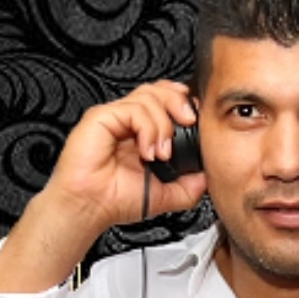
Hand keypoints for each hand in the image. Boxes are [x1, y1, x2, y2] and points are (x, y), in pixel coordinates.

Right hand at [0, 81, 206, 292]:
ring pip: (150, 96)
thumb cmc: (115, 200)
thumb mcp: (165, 195)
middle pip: (160, 89)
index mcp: (143, 133)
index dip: (185, 105)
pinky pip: (133, 108)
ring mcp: (115, 117)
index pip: (167, 101)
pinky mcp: (102, 117)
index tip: (197, 123)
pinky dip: (148, 129)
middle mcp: (129, 122)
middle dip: (181, 103)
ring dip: (164, 125)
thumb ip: (190, 186)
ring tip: (161, 153)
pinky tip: (146, 151)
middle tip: (188, 124)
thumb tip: (208, 176)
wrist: (90, 208)